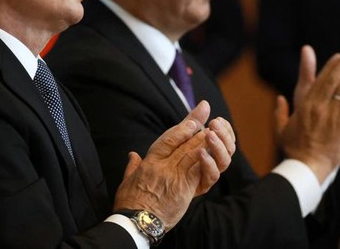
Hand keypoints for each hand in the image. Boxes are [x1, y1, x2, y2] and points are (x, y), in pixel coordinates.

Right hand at [112, 101, 233, 229]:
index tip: (192, 119)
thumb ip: (132, 166)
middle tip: (206, 117)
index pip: (167, 139)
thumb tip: (132, 155)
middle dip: (195, 128)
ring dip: (203, 141)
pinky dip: (205, 160)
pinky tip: (211, 151)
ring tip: (212, 131)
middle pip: (182, 143)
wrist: (136, 222)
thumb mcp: (126, 181)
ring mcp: (174, 177)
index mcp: (149, 162)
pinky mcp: (184, 189)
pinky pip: (197, 171)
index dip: (181, 127)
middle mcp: (163, 166)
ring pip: (191, 153)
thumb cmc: (129, 203)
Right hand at [275, 45, 339, 182]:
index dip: (330, 67)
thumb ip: (280, 112)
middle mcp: (318, 106)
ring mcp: (331, 114)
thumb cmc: (294, 150)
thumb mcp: (282, 129)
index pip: (319, 81)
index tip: (338, 56)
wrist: (307, 166)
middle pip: (333, 80)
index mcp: (304, 106)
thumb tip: (279, 98)